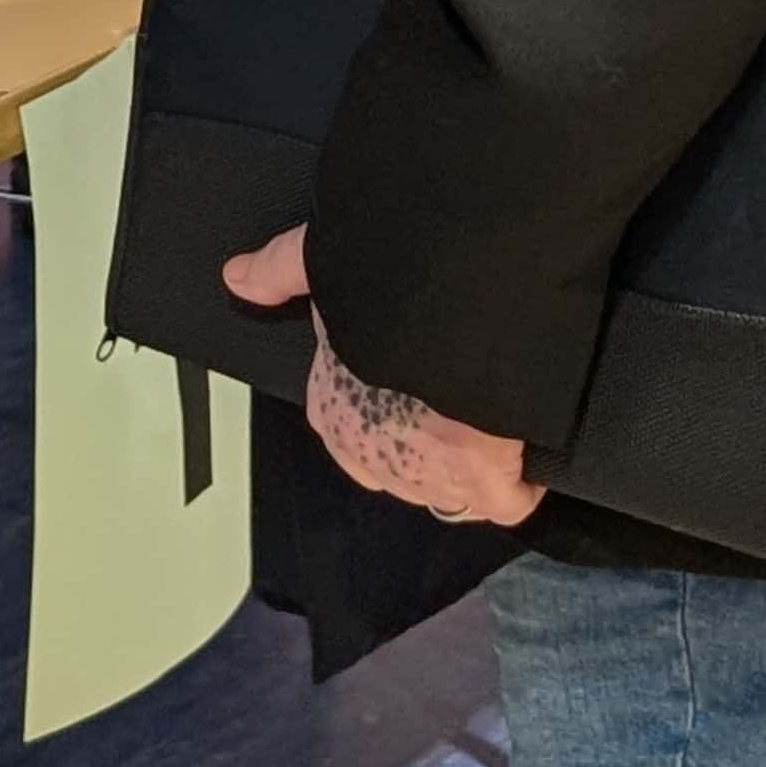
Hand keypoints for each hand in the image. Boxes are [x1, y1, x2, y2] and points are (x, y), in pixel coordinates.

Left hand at [224, 223, 543, 527]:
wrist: (452, 311)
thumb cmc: (388, 294)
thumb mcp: (323, 268)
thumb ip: (278, 273)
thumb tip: (238, 278)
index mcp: (332, 410)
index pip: (353, 434)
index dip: (389, 411)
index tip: (416, 387)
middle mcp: (372, 455)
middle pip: (406, 467)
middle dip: (434, 444)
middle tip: (463, 402)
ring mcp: (428, 477)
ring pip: (452, 489)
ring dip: (474, 467)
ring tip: (498, 424)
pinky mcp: (484, 485)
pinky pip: (507, 498)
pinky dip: (521, 479)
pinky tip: (527, 448)